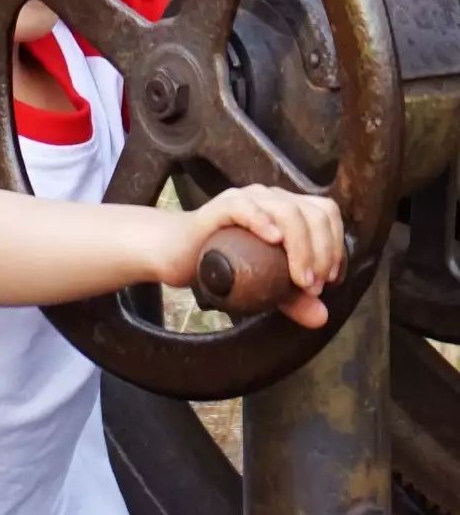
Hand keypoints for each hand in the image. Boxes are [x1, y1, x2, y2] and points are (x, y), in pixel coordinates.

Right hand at [157, 185, 344, 328]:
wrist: (178, 253)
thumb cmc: (224, 263)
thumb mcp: (265, 286)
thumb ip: (294, 299)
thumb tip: (322, 317)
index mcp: (286, 209)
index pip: (326, 213)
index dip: (336, 245)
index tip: (330, 280)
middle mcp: (270, 198)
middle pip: (312, 213)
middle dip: (323, 252)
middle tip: (313, 286)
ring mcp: (245, 199)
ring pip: (286, 210)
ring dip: (301, 247)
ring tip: (298, 279)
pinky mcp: (219, 207)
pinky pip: (244, 206)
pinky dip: (262, 221)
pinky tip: (272, 240)